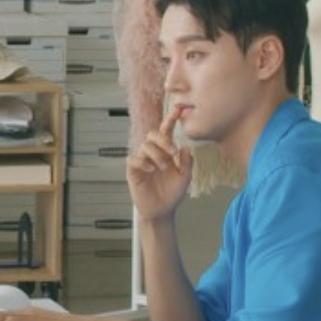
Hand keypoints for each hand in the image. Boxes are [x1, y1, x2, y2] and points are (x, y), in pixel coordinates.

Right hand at [127, 102, 193, 222]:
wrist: (161, 210)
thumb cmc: (172, 193)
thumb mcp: (185, 178)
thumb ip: (187, 163)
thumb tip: (185, 147)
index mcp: (166, 152)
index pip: (166, 132)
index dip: (170, 119)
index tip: (178, 109)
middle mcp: (153, 153)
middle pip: (152, 134)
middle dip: (163, 140)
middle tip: (172, 152)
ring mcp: (142, 161)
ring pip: (145, 146)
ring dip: (157, 155)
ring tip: (163, 167)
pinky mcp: (133, 171)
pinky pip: (134, 159)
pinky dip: (144, 162)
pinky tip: (151, 170)